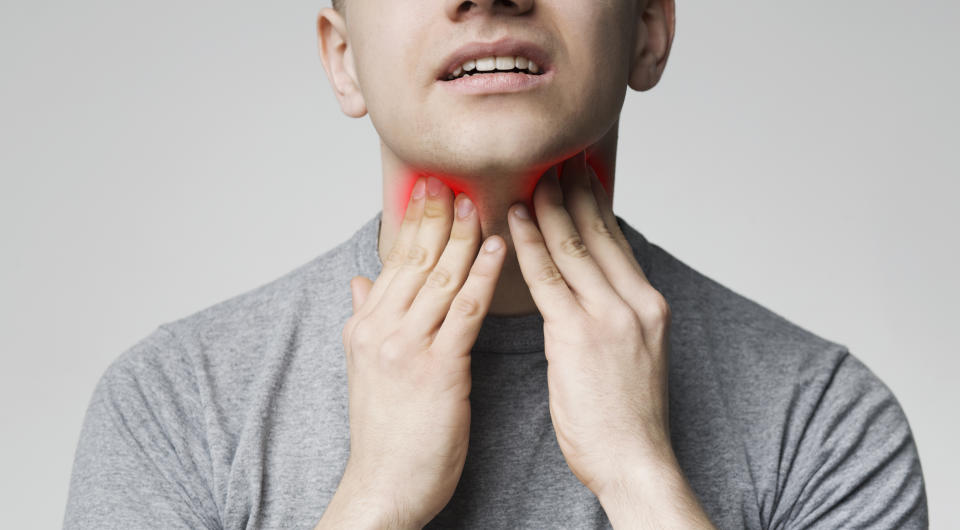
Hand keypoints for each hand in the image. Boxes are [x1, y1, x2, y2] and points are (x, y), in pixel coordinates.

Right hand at [334, 176, 506, 527]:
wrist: (383, 485)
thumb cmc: (384, 433)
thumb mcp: (364, 369)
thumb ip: (364, 318)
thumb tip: (360, 281)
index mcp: (365, 326)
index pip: (394, 262)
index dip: (414, 221)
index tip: (429, 188)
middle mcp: (381, 329)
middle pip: (415, 260)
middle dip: (437, 216)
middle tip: (454, 178)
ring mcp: (406, 347)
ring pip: (440, 278)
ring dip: (463, 236)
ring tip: (482, 202)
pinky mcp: (438, 369)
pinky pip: (464, 311)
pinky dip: (482, 276)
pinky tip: (499, 249)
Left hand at [506, 153, 673, 498]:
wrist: (635, 459)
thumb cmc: (627, 418)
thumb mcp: (636, 356)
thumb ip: (614, 317)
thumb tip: (591, 292)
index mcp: (649, 305)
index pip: (617, 242)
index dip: (597, 205)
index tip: (583, 175)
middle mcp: (635, 302)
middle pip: (599, 232)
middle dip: (576, 191)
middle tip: (559, 157)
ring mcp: (610, 316)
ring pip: (573, 246)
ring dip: (549, 206)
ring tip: (533, 175)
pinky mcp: (579, 335)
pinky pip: (547, 278)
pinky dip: (529, 243)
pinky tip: (514, 219)